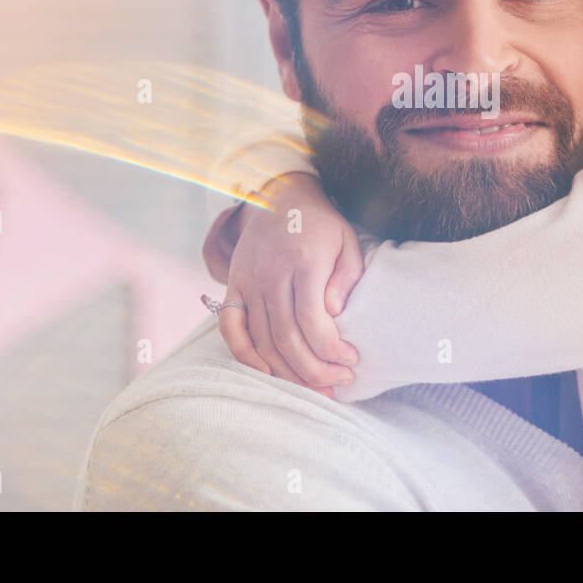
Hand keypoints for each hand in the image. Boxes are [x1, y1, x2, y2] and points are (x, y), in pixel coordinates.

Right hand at [211, 174, 362, 393]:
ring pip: (261, 340)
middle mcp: (271, 275)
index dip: (331, 349)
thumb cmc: (321, 224)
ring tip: (315, 387)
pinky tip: (266, 374)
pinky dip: (244, 355)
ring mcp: (248, 282)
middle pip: (286, 338)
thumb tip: (335, 313)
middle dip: (314, 369)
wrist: (279, 195)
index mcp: (303, 262)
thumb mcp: (347, 241)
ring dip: (287, 372)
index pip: (313, 320)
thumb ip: (346, 277)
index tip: (351, 360)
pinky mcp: (233, 286)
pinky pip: (231, 328)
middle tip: (339, 382)